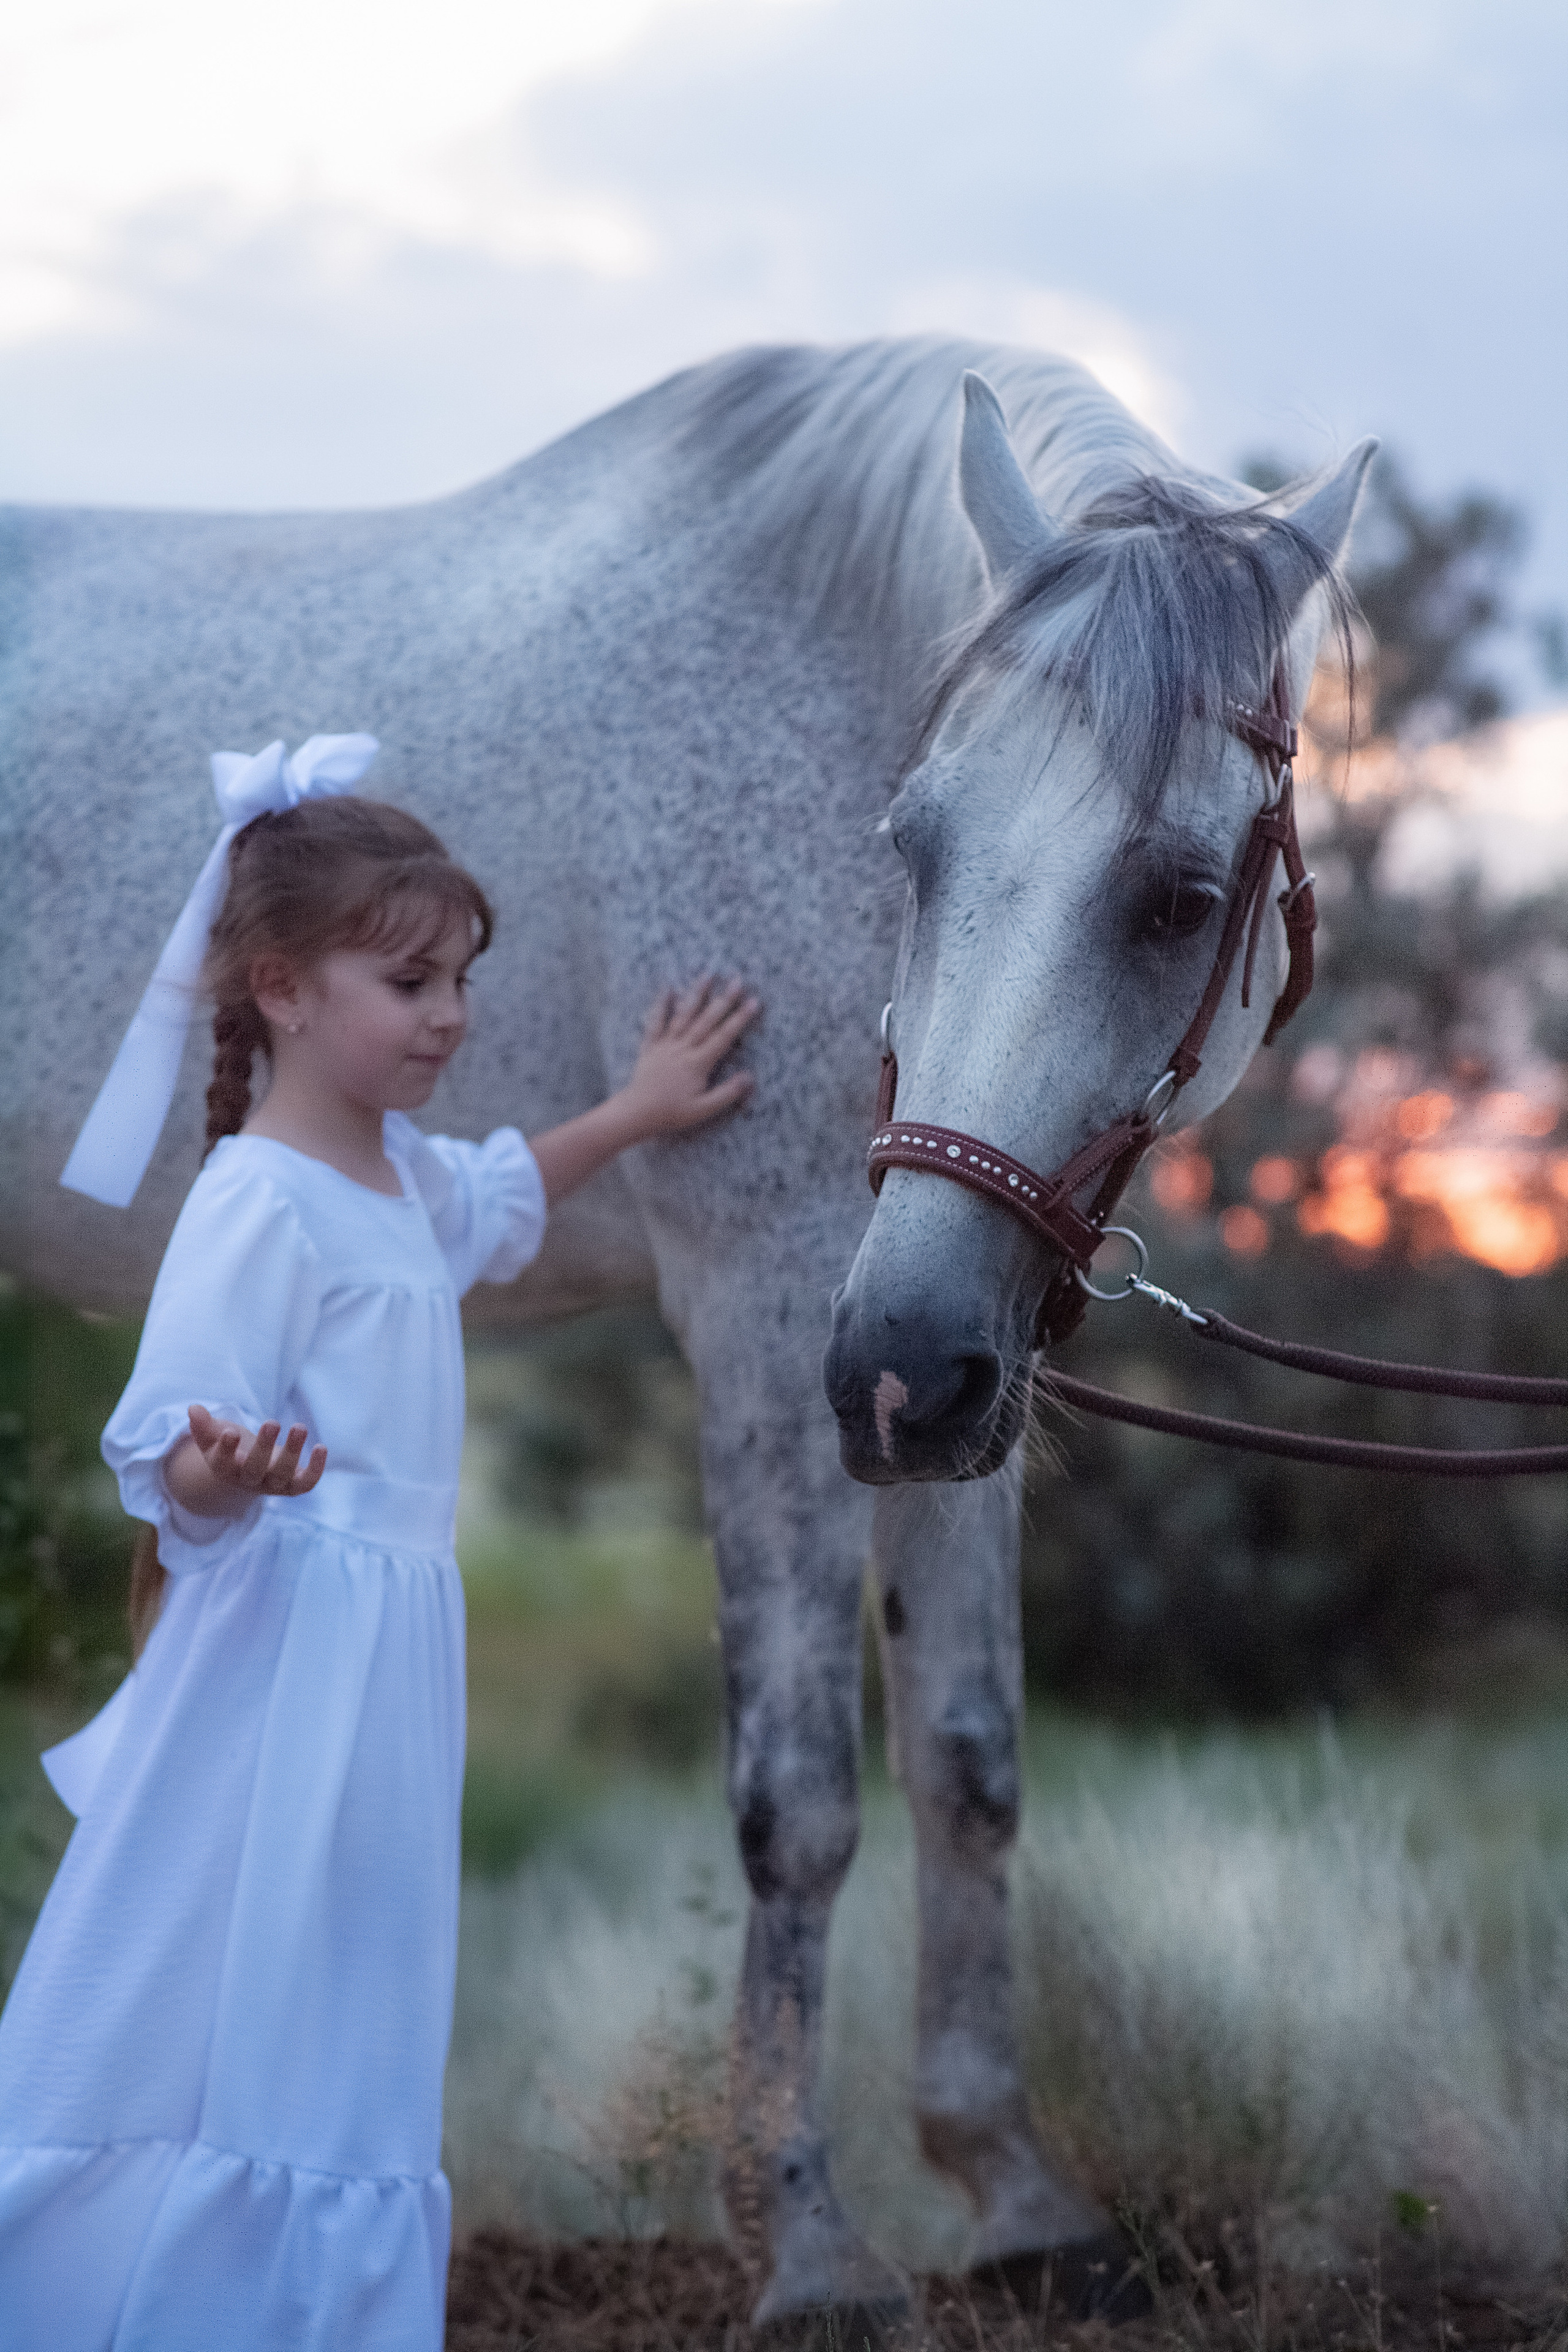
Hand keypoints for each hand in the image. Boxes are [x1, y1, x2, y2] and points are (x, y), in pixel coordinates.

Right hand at [166, 1403, 327, 1517]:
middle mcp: (248, 1479)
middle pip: (255, 1469)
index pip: (223, 1462)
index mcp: (225, 1468)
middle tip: (271, 1422)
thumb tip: (193, 1408)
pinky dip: (315, 1469)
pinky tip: (321, 1447)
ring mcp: (272, 1484)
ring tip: (299, 1427)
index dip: (226, 1449)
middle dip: (263, 1447)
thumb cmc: (229, 1447)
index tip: (231, 1432)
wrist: (247, 1471)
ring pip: (282, 1474)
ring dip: (292, 1452)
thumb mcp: (213, 1437)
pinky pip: (305, 1483)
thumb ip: (203, 1425)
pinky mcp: (292, 1485)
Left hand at [620, 976, 761, 1137]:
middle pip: (706, 1020)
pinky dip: (661, 1004)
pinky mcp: (650, 1046)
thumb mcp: (703, 1109)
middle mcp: (683, 1048)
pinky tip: (668, 989)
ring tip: (708, 975)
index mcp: (698, 1063)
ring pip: (683, 1015)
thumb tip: (749, 1077)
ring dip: (696, 994)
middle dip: (724, 999)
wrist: (637, 1112)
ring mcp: (665, 1044)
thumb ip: (727, 1093)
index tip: (754, 1001)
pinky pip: (656, 1021)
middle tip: (738, 980)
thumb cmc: (672, 1113)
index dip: (740, 1018)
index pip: (723, 1036)